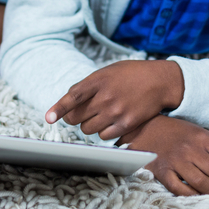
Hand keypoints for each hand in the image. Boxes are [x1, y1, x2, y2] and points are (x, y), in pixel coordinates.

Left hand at [45, 60, 184, 139]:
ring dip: (90, 126)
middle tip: (82, 114)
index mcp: (98, 80)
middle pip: (77, 117)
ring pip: (88, 129)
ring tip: (101, 115)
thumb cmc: (131, 74)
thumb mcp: (108, 71)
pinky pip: (104, 136)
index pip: (73, 97)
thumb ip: (89, 85)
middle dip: (74, 118)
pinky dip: (104, 132)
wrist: (160, 81)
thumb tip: (71, 102)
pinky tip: (111, 122)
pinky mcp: (126, 124)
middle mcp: (105, 97)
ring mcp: (116, 111)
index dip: (59, 108)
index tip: (48, 118)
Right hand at [120, 115, 208, 195]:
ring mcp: (176, 161)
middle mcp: (190, 149)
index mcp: (203, 137)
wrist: (145, 128)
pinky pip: (182, 190)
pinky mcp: (163, 172)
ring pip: (203, 184)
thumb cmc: (178, 133)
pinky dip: (194, 195)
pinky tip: (199, 193)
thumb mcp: (201, 133)